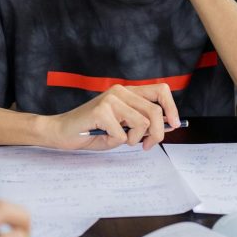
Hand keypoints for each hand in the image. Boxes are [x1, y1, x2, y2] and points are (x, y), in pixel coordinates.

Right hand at [42, 83, 179, 150]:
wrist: (61, 132)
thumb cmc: (92, 131)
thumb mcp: (122, 127)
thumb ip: (141, 124)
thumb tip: (167, 126)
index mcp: (127, 92)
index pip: (160, 90)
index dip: (171, 107)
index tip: (174, 124)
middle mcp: (120, 91)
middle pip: (155, 112)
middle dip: (157, 134)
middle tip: (147, 145)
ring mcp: (110, 99)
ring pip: (142, 123)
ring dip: (133, 139)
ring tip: (119, 140)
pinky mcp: (101, 110)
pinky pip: (122, 134)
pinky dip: (115, 142)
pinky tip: (103, 137)